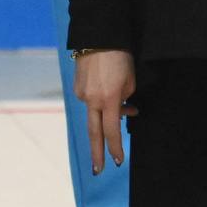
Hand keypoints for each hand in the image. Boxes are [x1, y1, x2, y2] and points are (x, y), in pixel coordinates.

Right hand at [74, 49, 135, 174]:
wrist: (97, 36)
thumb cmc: (119, 57)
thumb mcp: (129, 80)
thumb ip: (125, 100)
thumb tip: (123, 111)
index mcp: (108, 99)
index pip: (112, 132)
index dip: (115, 148)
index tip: (118, 162)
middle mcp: (91, 100)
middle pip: (94, 133)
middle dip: (97, 153)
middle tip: (98, 170)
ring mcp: (81, 94)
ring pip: (95, 112)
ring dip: (106, 114)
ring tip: (121, 101)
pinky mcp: (77, 87)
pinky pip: (90, 100)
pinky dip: (99, 101)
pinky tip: (105, 87)